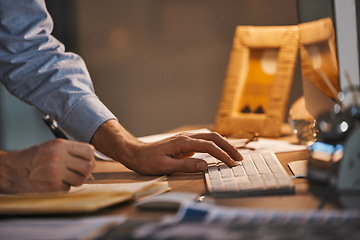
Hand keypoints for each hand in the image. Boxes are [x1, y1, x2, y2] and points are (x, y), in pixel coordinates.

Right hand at [0, 139, 95, 193]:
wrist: (11, 171)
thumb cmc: (33, 158)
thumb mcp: (51, 146)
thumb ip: (71, 150)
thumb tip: (91, 159)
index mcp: (60, 145)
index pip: (89, 150)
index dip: (89, 157)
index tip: (85, 160)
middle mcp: (58, 157)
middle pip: (89, 166)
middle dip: (86, 170)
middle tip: (78, 171)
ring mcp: (55, 173)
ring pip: (81, 179)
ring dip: (75, 180)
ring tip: (65, 176)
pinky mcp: (52, 187)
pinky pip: (69, 188)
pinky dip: (64, 186)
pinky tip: (54, 182)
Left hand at [91, 120, 242, 174]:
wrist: (137, 153)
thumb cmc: (148, 161)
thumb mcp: (165, 167)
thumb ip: (186, 166)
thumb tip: (205, 166)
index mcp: (183, 142)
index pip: (209, 147)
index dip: (222, 155)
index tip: (232, 164)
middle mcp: (186, 137)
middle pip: (213, 137)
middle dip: (228, 147)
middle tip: (239, 158)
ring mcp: (186, 138)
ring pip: (210, 137)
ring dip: (223, 145)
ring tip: (233, 155)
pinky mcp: (185, 142)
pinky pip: (204, 140)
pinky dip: (215, 144)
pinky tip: (219, 151)